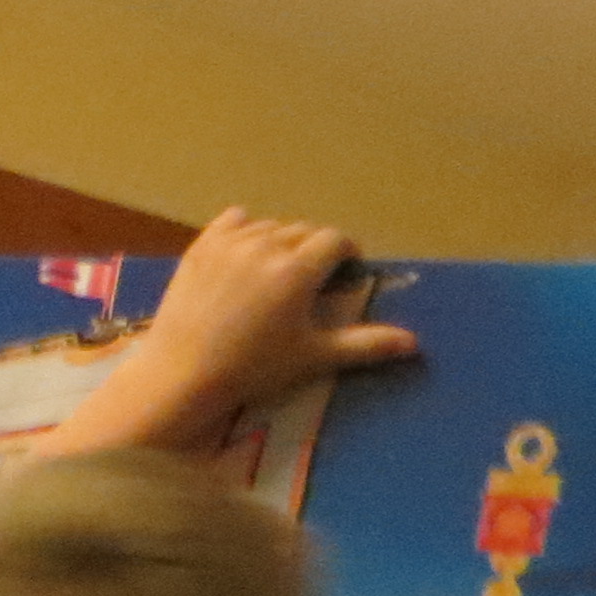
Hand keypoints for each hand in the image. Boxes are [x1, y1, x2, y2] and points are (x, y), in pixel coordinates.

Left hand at [86, 209, 420, 451]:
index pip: (335, 240)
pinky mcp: (201, 246)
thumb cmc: (251, 369)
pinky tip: (244, 254)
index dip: (344, 253)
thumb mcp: (311, 356)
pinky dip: (244, 231)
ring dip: (280, 241)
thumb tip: (413, 344)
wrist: (181, 375)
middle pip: (304, 231)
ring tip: (275, 272)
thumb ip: (363, 344)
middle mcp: (267, 245)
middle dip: (313, 250)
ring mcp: (231, 242)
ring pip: (270, 226)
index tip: (342, 273)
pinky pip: (233, 221)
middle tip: (308, 281)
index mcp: (298, 269)